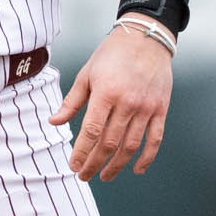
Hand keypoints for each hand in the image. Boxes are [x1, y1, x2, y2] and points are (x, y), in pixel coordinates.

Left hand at [49, 21, 174, 182]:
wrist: (146, 39)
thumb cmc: (112, 55)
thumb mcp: (87, 74)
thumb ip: (72, 101)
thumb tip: (54, 122)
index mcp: (105, 93)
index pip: (91, 131)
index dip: (82, 152)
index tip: (74, 165)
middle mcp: (127, 103)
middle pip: (110, 143)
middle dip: (95, 163)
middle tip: (85, 176)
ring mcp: (146, 108)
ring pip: (131, 145)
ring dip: (117, 165)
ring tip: (105, 176)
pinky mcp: (161, 110)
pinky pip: (155, 139)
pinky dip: (147, 157)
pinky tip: (137, 169)